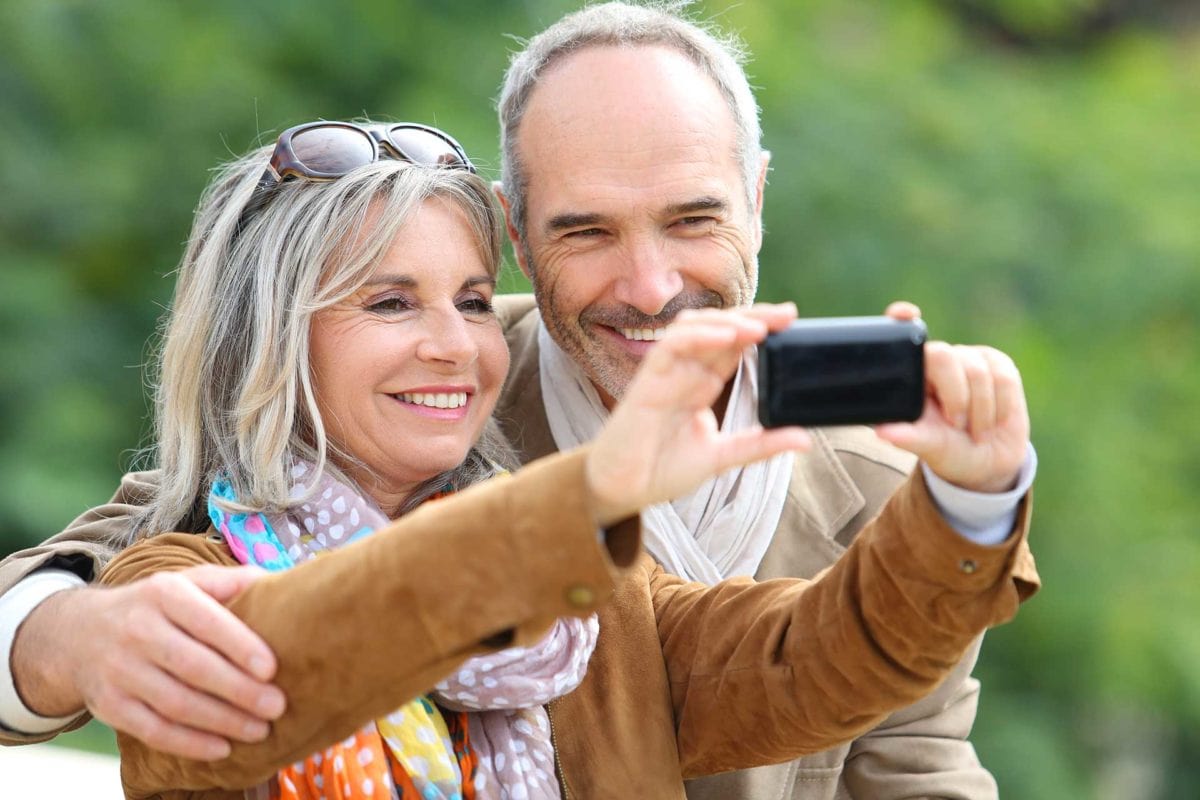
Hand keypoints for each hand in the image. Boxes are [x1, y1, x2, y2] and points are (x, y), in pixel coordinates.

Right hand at [13, 565, 285, 759]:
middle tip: (277, 706)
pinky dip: (189, 743)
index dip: (240, 646)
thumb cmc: (156, 607)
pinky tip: (223, 748)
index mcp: (163, 593)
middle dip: (239, 690)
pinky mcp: (109, 706)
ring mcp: (119, 670)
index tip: (272, 669)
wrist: (79, 633)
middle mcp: (137, 630)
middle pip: (193, 667)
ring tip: (260, 729)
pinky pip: (153, 730)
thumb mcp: (187, 582)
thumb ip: (232, 582)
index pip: (206, 621)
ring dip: (222, 721)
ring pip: (176, 703)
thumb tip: (284, 584)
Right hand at [587, 303, 811, 522]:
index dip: (761, 329)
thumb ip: (760, 444)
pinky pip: (671, 346)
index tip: (793, 322)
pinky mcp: (647, 381)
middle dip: (753, 317)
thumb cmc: (661, 469)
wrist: (621, 490)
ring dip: (728, 322)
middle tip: (787, 315)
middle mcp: (685, 372)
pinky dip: (698, 336)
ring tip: (760, 326)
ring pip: (695, 328)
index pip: (734, 345)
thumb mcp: (722, 456)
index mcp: (701, 384)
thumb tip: (805, 439)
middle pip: (719, 329)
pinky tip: (725, 336)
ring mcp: (666, 373)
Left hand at [875, 301, 1029, 492]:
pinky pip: (1003, 379)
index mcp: (912, 374)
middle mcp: (937, 360)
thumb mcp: (928, 447)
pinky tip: (993, 420)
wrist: (988, 462)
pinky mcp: (997, 364)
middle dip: (955, 397)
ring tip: (973, 430)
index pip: (901, 336)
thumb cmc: (949, 450)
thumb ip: (908, 437)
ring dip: (980, 411)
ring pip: (978, 373)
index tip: (906, 314)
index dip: (902, 319)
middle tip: (956, 424)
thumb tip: (882, 433)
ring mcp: (968, 358)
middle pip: (945, 356)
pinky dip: (1000, 407)